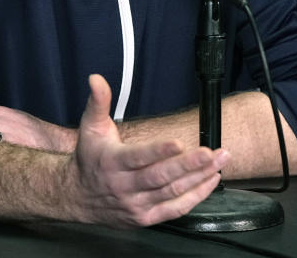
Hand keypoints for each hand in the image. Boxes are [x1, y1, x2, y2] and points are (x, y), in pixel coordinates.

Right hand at [64, 74, 228, 227]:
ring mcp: (136, 205)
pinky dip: (196, 196)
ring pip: (171, 193)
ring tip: (219, 161)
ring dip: (198, 177)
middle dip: (188, 165)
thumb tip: (96, 78)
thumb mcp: (91, 127)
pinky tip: (211, 181)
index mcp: (112, 162)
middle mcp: (124, 187)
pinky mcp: (146, 218)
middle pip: (160, 177)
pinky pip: (175, 209)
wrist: (77, 197)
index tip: (179, 142)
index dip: (158, 151)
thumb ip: (98, 102)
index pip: (138, 158)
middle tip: (211, 152)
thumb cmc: (90, 157)